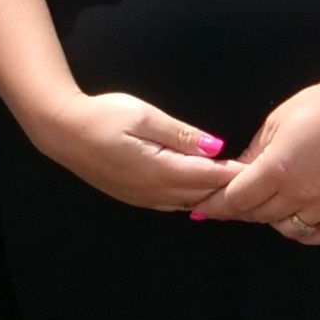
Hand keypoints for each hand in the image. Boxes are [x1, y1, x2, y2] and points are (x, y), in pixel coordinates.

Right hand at [40, 90, 236, 213]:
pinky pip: (172, 204)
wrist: (61, 131)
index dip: (235, 174)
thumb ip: (181, 134)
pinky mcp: (134, 197)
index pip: (209, 177)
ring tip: (235, 188)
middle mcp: (155, 190)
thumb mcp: (145, 116)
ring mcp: (143, 197)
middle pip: (203, 194)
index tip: (258, 169)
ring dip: (211, 196)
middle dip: (229, 189)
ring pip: (188, 203)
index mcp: (161, 170)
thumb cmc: (102, 115)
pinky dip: (191, 198)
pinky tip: (202, 192)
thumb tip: (214, 146)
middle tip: (255, 180)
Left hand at [202, 75, 319, 242]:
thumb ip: (253, 153)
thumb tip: (235, 172)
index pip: (236, 199)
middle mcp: (299, 193)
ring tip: (268, 205)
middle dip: (240, 209)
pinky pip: (318, 235)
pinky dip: (303, 232)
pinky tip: (296, 220)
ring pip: (285, 228)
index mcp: (277, 170)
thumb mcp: (275, 123)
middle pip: (258, 214)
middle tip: (233, 202)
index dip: (215, 206)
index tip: (202, 210)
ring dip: (271, 218)